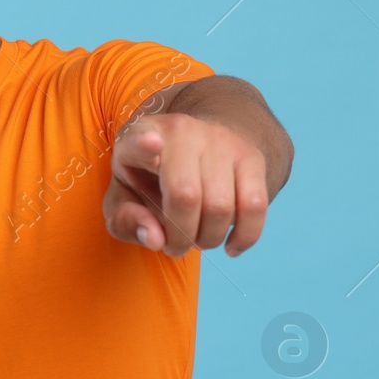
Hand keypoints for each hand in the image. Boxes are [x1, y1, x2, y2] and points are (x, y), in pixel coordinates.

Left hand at [102, 113, 269, 257]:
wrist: (198, 145)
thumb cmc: (149, 178)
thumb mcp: (123, 196)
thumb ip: (126, 220)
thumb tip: (156, 239)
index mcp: (140, 135)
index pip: (140, 138)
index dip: (143, 144)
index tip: (149, 143)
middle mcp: (181, 131)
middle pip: (185, 195)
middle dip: (180, 237)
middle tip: (174, 245)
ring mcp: (220, 140)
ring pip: (221, 207)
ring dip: (208, 239)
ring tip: (197, 240)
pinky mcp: (250, 156)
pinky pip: (255, 206)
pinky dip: (245, 237)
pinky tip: (231, 247)